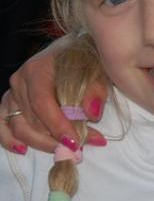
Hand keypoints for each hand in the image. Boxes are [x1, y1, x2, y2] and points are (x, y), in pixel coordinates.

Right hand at [0, 37, 106, 152]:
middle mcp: (20, 81)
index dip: (57, 126)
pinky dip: (10, 139)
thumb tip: (92, 113)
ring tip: (65, 152)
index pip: (43, 103)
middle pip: (32, 119)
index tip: (75, 142)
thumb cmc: (85, 57)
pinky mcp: (10, 102)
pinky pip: (3, 125)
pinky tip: (24, 149)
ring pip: (19, 127)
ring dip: (42, 143)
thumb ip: (96, 89)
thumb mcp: (97, 67)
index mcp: (38, 68)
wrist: (74, 48)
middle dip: (56, 139)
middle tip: (80, 150)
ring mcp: (12, 92)